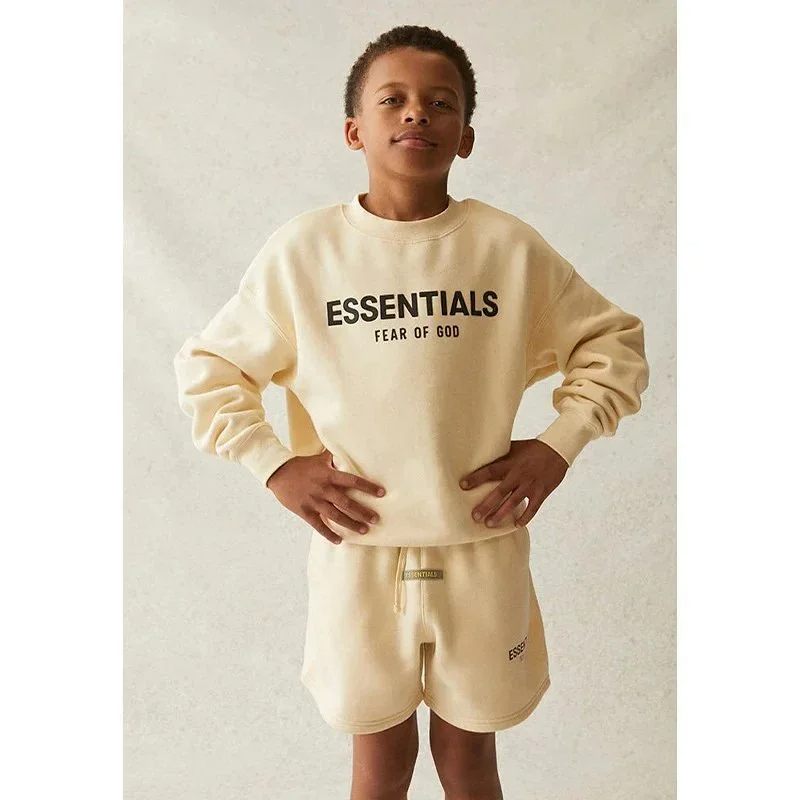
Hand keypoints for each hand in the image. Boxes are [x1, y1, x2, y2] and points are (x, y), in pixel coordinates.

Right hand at [267, 449, 385, 544]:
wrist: (278, 473)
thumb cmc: (301, 465)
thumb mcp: (319, 458)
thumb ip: (335, 456)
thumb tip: (350, 446)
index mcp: (328, 475)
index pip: (352, 481)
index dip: (367, 487)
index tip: (381, 493)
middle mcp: (323, 489)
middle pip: (346, 502)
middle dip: (362, 512)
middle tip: (376, 519)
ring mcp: (314, 501)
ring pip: (335, 516)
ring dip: (350, 524)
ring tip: (364, 530)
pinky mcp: (305, 511)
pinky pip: (318, 525)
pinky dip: (329, 534)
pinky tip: (339, 540)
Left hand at [459, 439, 568, 528]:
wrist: (557, 450)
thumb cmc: (532, 448)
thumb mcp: (515, 447)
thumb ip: (500, 454)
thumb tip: (481, 455)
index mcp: (510, 463)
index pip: (490, 471)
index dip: (476, 478)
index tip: (463, 485)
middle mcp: (519, 475)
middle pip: (500, 492)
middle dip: (486, 505)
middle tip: (474, 517)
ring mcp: (531, 485)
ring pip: (514, 503)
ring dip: (501, 515)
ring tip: (489, 524)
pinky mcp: (542, 492)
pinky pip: (533, 508)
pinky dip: (525, 517)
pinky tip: (516, 525)